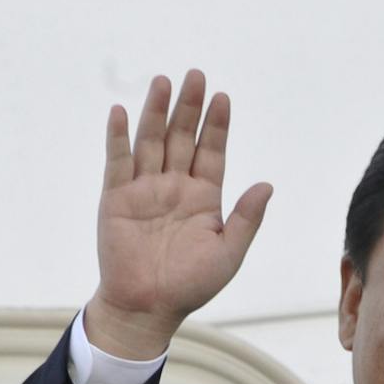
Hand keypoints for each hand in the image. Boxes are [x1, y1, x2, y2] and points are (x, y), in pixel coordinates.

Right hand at [86, 69, 271, 359]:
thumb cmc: (191, 285)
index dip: (217, 126)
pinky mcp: (116, 198)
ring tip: (164, 82)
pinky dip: (118, 137)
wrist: (149, 307)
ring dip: (157, 112)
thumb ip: (246, 218)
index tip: (222, 98)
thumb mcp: (228, 252)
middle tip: (196, 76)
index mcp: (203, 198)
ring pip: (152, 142)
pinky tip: (120, 112)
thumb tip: (267, 185)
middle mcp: (174, 187)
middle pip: (182, 138)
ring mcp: (144, 189)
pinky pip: (118, 162)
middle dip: (189, 108)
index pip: (212, 152)